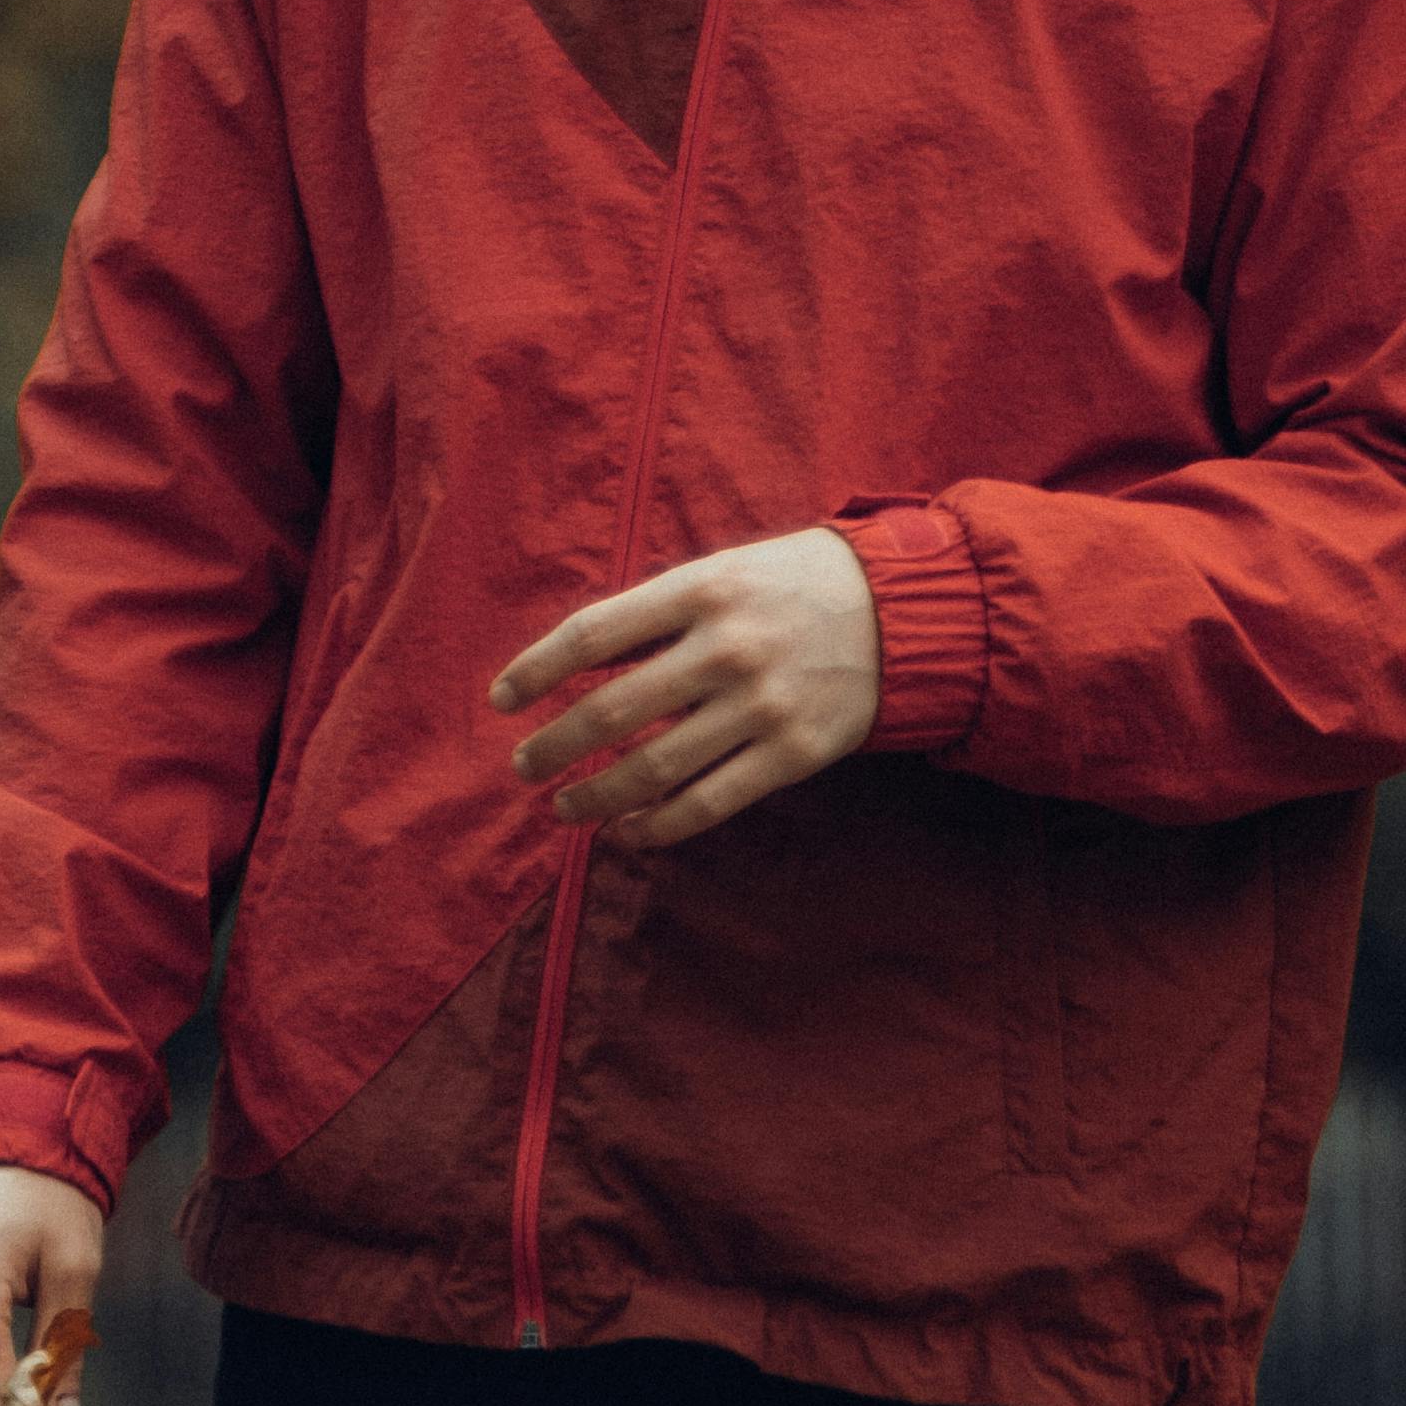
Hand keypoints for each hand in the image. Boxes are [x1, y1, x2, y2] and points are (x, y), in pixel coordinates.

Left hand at [491, 524, 882, 847]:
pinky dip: (657, 827)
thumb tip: (575, 664)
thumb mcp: (725, 573)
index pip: (593, 634)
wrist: (903, 612)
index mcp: (701, 590)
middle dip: (553, 747)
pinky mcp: (792, 754)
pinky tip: (627, 833)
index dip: (536, 670)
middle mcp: (726, 648)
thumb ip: (657, 616)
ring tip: (566, 807)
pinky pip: (707, 805)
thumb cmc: (795, 587)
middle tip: (523, 766)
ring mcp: (761, 705)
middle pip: (611, 711)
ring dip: (595, 797)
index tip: (501, 700)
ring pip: (653, 768)